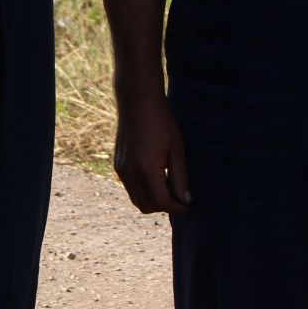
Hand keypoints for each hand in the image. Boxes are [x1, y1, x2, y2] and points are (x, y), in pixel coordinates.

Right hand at [113, 94, 190, 214]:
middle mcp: (130, 173)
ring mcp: (121, 170)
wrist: (138, 101)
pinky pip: (131, 189)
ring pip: (137, 200)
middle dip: (165, 207)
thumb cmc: (162, 122)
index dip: (177, 207)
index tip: (189, 205)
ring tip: (169, 187)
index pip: (161, 202)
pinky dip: (144, 191)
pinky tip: (157, 178)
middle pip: (147, 206)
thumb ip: (181, 178)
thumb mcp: (177, 150)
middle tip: (181, 197)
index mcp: (146, 170)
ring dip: (153, 201)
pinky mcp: (118, 165)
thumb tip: (186, 200)